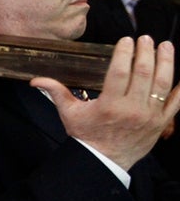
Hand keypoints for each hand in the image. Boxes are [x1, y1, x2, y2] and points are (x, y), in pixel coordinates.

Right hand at [33, 36, 179, 170]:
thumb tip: (35, 80)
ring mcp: (149, 116)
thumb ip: (56, 92)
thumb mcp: (69, 114)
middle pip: (144, 73)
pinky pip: (176, 103)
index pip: (120, 72)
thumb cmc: (86, 136)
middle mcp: (132, 109)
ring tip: (165, 46)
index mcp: (109, 105)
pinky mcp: (160, 123)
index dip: (124, 53)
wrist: (104, 162)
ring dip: (166, 62)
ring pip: (162, 84)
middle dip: (146, 52)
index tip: (126, 40)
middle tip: (145, 38)